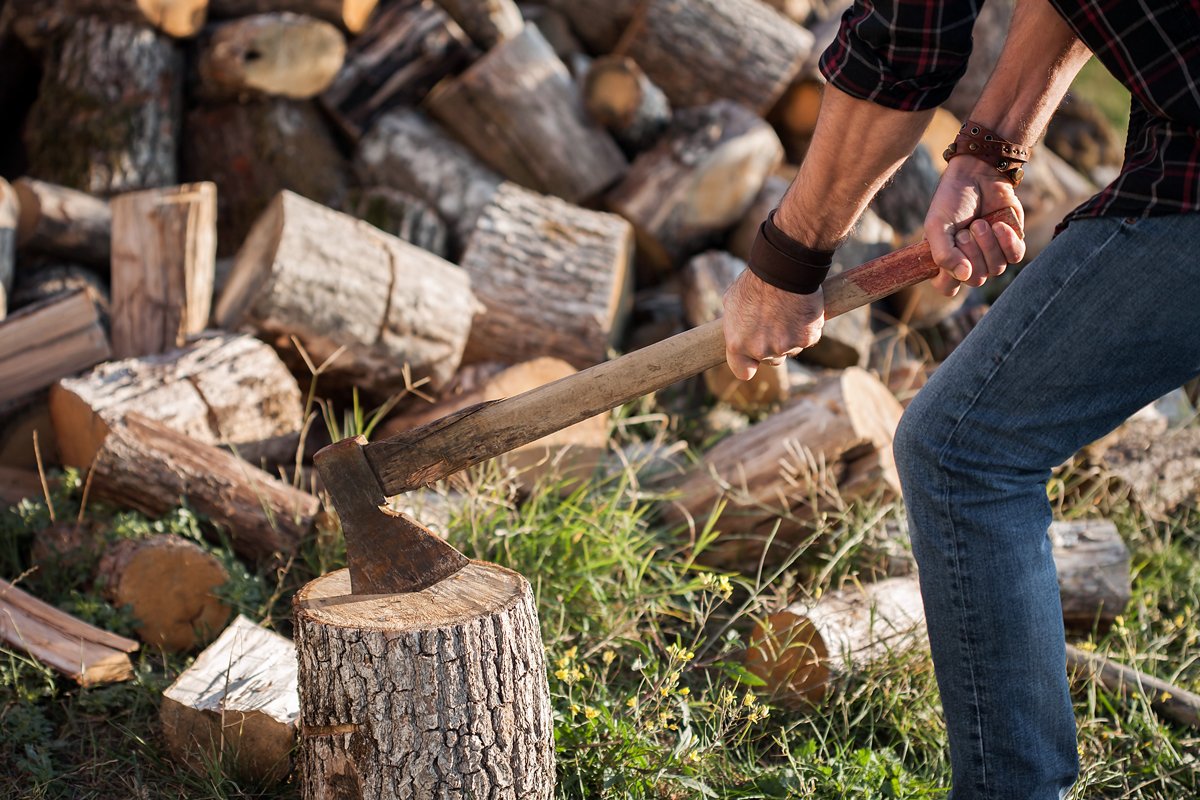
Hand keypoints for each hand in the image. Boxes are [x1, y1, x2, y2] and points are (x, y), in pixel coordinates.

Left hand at [723, 269, 823, 380]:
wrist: (784, 269)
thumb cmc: (756, 282)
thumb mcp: (733, 302)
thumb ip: (736, 324)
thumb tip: (737, 331)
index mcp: (738, 344)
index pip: (743, 372)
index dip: (749, 365)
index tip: (753, 360)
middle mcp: (761, 350)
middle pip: (771, 360)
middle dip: (773, 346)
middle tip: (775, 322)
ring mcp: (786, 346)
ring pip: (790, 349)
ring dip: (791, 336)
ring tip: (788, 311)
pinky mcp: (807, 339)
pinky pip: (808, 339)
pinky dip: (807, 328)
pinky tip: (801, 310)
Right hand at [924, 156, 1025, 295]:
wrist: (978, 174)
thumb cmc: (952, 200)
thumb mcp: (937, 226)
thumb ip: (943, 254)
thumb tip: (964, 275)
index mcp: (947, 260)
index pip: (948, 288)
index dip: (949, 278)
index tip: (949, 257)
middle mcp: (969, 261)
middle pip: (975, 279)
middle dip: (970, 252)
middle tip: (965, 230)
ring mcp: (991, 254)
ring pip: (996, 269)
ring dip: (987, 243)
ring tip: (980, 222)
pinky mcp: (1011, 243)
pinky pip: (1015, 257)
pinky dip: (1007, 241)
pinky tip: (999, 225)